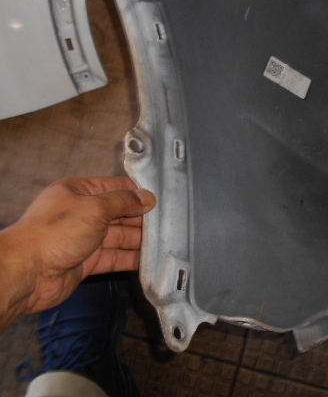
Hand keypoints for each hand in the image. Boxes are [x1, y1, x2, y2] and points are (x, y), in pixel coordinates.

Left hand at [0, 177, 155, 330]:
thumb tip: (145, 197)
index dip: (137, 193)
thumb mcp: (94, 208)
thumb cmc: (52, 234)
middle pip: (119, 213)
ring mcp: (84, 238)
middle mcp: (81, 213)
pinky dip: (130, 258)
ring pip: (119, 236)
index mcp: (78, 192)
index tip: (158, 199)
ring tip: (162, 241)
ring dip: (139, 240)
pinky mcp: (86, 261)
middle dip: (141, 218)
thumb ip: (124, 202)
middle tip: (166, 222)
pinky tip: (147, 259)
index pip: (115, 187)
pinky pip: (114, 257)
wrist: (28, 273)